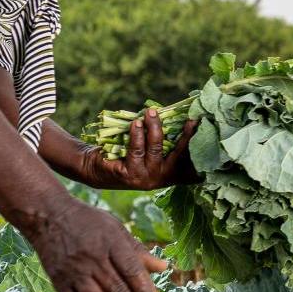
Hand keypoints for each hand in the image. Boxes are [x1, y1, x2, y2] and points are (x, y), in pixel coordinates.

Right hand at [25, 198, 168, 291]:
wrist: (48, 217)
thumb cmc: (89, 222)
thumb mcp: (116, 228)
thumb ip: (138, 250)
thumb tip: (164, 267)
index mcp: (111, 244)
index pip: (132, 271)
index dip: (145, 290)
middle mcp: (92, 259)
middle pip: (116, 290)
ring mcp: (74, 272)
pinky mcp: (58, 281)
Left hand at [85, 109, 199, 189]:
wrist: (95, 169)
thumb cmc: (126, 154)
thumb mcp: (148, 149)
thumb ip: (161, 139)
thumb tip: (172, 115)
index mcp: (169, 173)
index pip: (187, 157)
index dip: (193, 139)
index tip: (198, 121)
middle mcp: (161, 178)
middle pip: (177, 154)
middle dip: (184, 134)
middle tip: (186, 117)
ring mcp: (146, 178)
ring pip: (155, 149)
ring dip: (153, 128)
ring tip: (150, 113)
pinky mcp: (129, 175)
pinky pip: (136, 150)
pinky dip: (136, 134)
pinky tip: (136, 123)